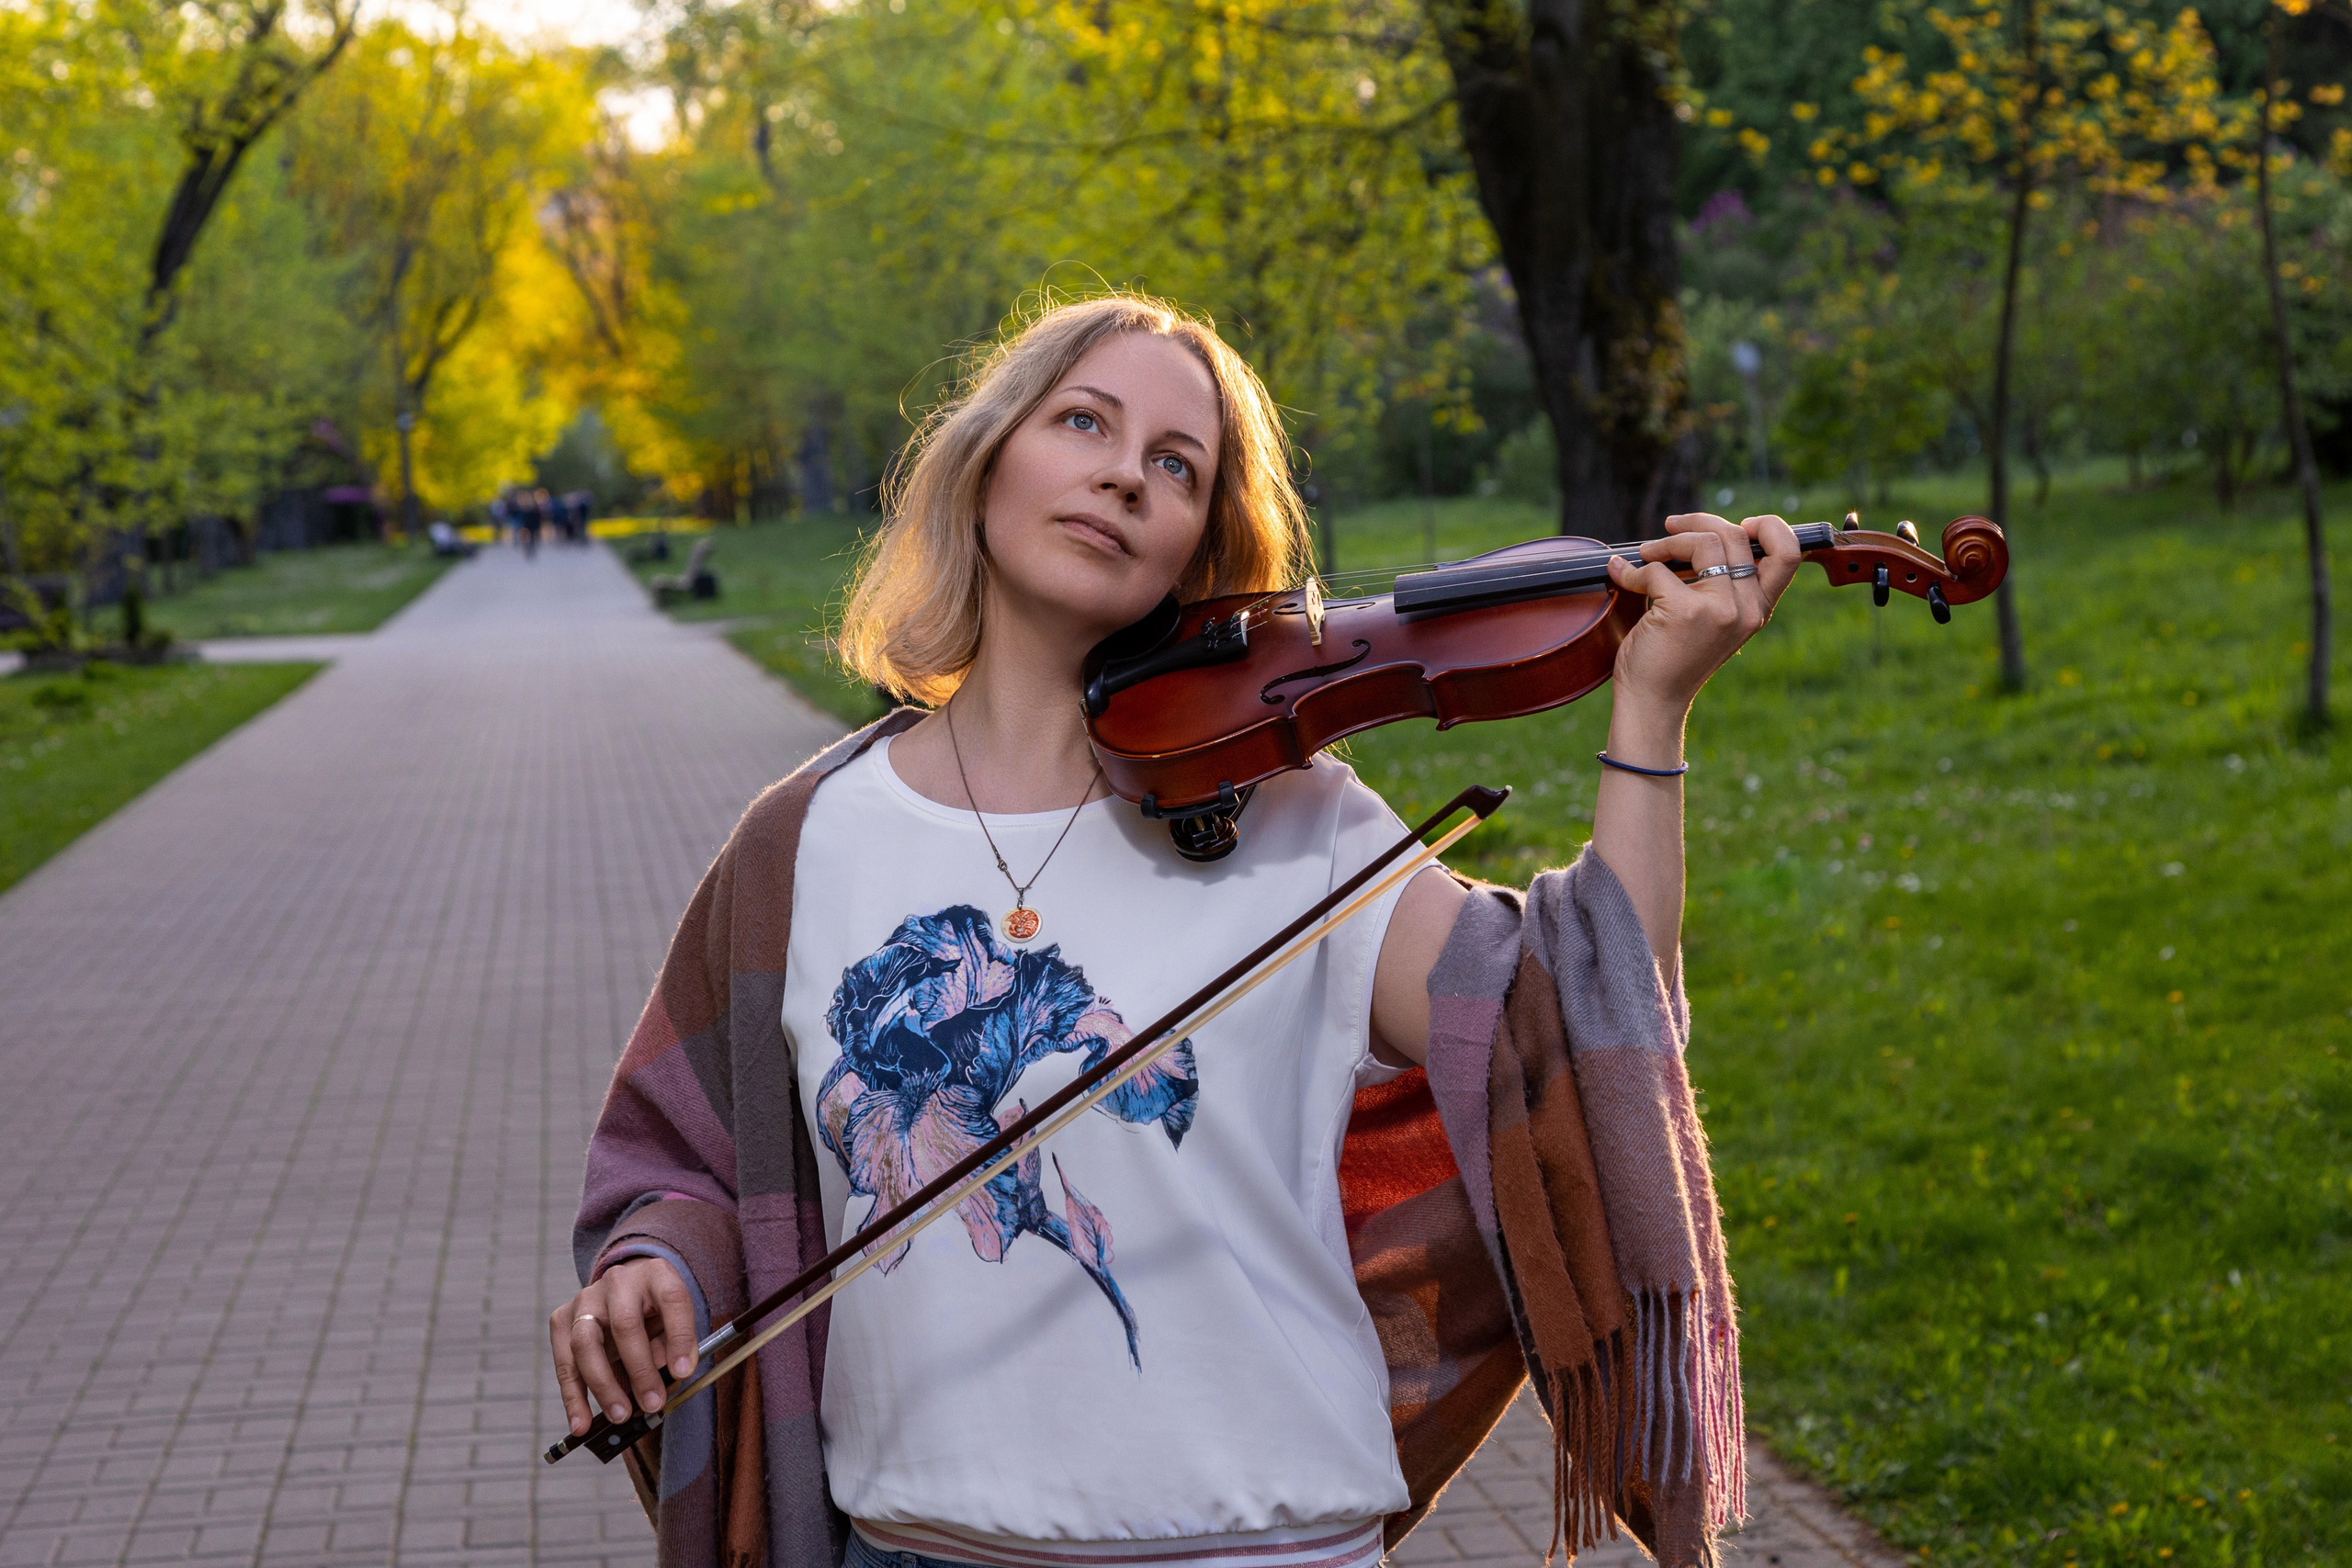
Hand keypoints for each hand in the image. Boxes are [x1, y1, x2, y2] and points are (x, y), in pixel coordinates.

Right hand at [548, 1255, 698, 1435]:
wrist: (626, 1288)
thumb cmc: (656, 1311)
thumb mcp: (675, 1321)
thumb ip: (674, 1349)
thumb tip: (667, 1384)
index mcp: (657, 1275)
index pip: (672, 1300)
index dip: (679, 1336)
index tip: (684, 1372)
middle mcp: (618, 1282)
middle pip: (625, 1324)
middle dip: (639, 1369)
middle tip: (652, 1404)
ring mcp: (586, 1298)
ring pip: (586, 1343)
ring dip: (603, 1386)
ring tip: (619, 1416)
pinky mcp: (562, 1318)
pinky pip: (565, 1362)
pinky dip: (573, 1396)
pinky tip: (580, 1423)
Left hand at [1602, 513, 1802, 716]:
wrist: (1653, 701)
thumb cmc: (1675, 658)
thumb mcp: (1714, 619)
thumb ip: (1721, 582)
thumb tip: (1699, 531)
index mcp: (1758, 609)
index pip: (1787, 553)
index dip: (1768, 526)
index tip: (1737, 523)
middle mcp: (1747, 609)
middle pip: (1735, 535)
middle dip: (1697, 522)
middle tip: (1669, 527)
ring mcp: (1720, 610)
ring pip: (1702, 543)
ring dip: (1665, 542)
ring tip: (1646, 554)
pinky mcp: (1686, 611)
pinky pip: (1657, 569)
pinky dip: (1633, 570)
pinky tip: (1621, 577)